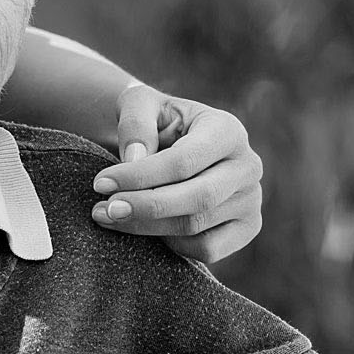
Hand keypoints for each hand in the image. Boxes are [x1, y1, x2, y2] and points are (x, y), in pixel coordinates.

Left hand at [91, 84, 263, 262]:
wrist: (173, 142)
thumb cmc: (155, 121)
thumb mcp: (140, 104)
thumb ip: (135, 123)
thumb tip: (135, 159)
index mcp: (227, 130)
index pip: (185, 161)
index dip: (140, 176)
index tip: (101, 183)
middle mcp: (248, 165)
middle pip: (197, 199)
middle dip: (144, 207)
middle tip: (103, 210)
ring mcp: (252, 199)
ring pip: (196, 225)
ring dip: (146, 227)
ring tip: (108, 216)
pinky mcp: (247, 227)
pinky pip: (208, 249)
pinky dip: (172, 244)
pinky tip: (145, 226)